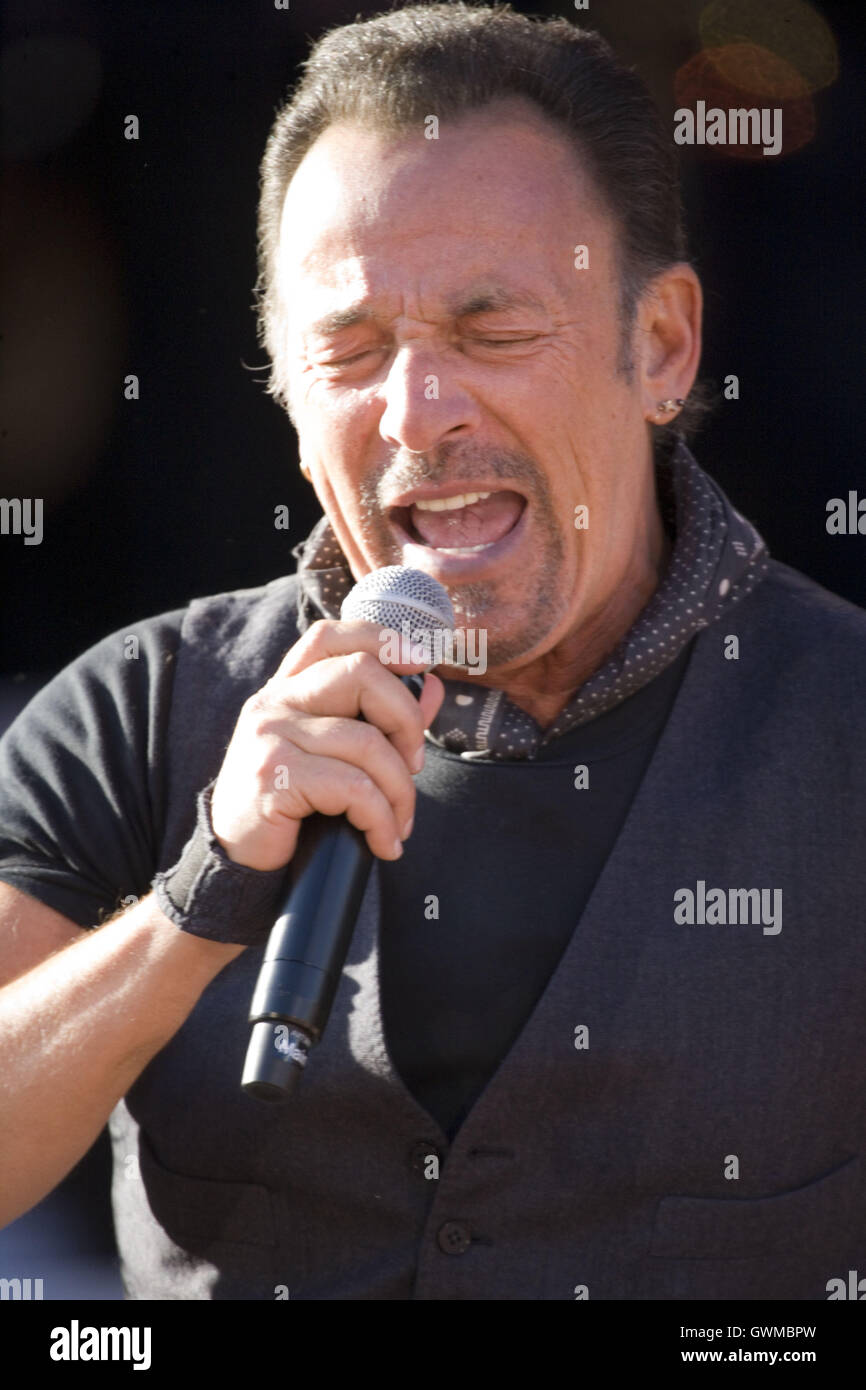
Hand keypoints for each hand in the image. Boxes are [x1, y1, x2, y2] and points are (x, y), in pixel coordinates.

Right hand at [209, 620, 444, 869]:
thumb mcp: (336, 753)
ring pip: (366, 741)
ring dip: (400, 790)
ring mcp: (270, 735)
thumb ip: (381, 718)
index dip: (382, 639)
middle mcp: (275, 701)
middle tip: (414, 767)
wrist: (238, 860)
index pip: (332, 636)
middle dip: (407, 720)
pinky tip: (383, 842)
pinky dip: (381, 819)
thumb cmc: (293, 804)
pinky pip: (353, 787)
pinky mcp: (273, 776)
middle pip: (361, 672)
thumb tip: (433, 688)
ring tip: (398, 823)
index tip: (422, 663)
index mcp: (289, 688)